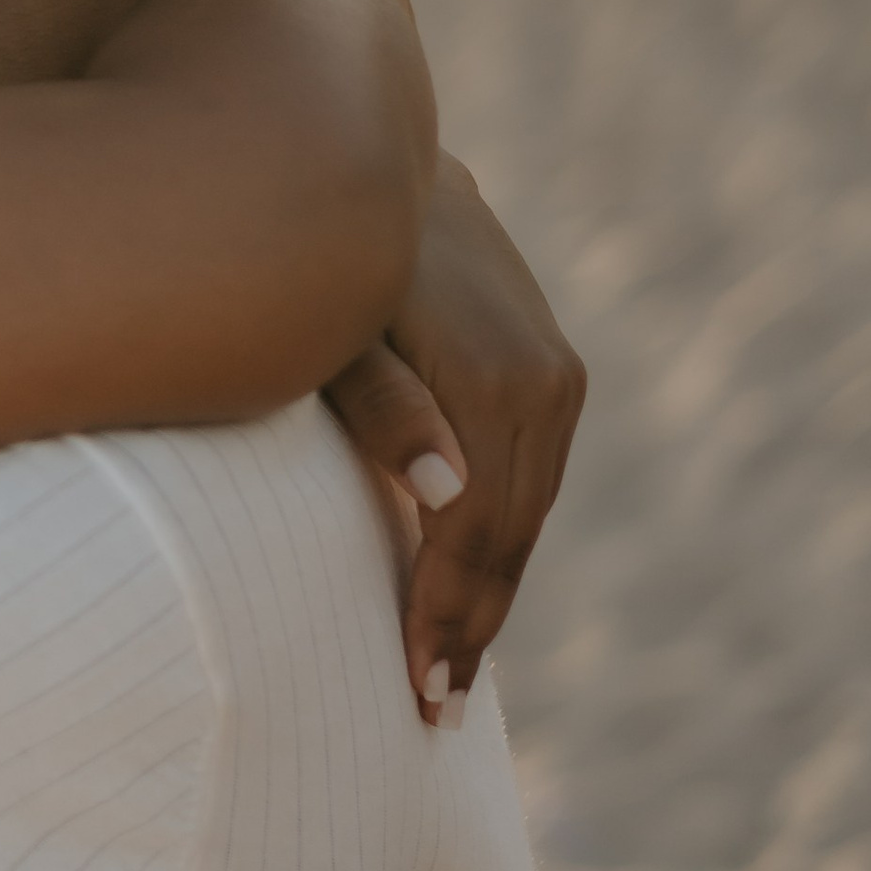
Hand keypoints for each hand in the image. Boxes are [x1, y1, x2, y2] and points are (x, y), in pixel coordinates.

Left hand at [324, 156, 583, 726]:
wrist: (365, 158)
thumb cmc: (316, 250)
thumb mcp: (327, 330)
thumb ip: (383, 409)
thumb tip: (442, 497)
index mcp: (498, 380)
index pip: (475, 532)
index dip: (445, 615)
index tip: (417, 694)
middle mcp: (545, 381)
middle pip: (511, 535)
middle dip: (472, 625)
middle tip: (433, 712)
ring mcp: (554, 373)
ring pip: (527, 512)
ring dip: (491, 592)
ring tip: (449, 672)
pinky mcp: (545, 366)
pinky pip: (527, 478)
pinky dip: (498, 539)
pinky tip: (467, 583)